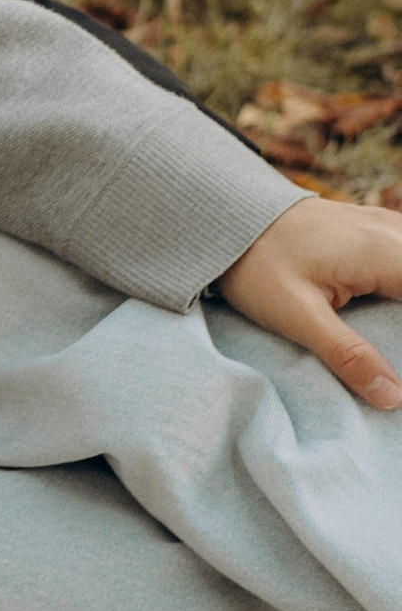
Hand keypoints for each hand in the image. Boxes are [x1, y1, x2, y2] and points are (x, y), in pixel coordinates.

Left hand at [216, 193, 401, 409]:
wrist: (225, 212)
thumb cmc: (256, 263)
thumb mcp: (294, 315)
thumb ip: (345, 355)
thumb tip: (394, 398)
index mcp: (382, 253)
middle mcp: (392, 233)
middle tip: (396, 362)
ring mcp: (385, 226)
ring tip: (393, 346)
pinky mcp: (375, 230)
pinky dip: (401, 288)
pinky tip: (390, 316)